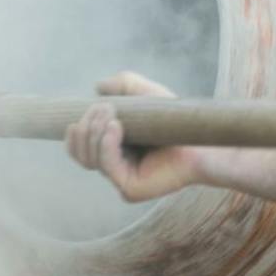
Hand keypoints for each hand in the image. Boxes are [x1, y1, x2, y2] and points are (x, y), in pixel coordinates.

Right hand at [64, 72, 204, 201]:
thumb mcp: (146, 94)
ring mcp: (122, 181)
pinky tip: (115, 127)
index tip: (75, 118)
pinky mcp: (130, 190)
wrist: (201, 141)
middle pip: (81, 154)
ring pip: (91, 159)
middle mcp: (117, 168)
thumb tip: (98, 87)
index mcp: (116, 151)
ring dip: (94, 133)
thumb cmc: (176, 120)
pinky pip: (107, 167)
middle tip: (103, 108)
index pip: (81, 149)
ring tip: (111, 115)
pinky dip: (106, 145)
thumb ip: (124, 85)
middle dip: (86, 128)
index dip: (74, 136)